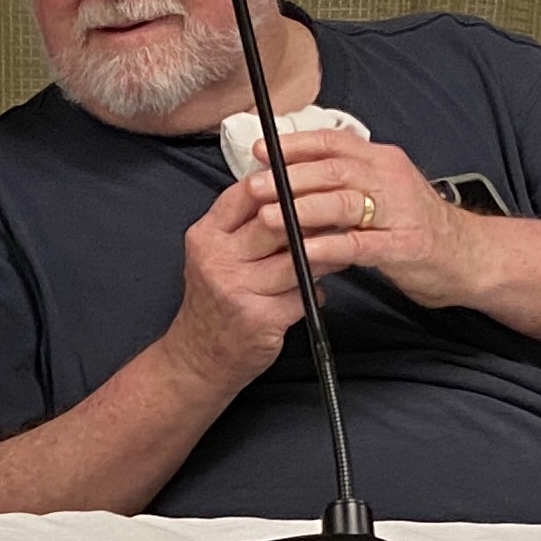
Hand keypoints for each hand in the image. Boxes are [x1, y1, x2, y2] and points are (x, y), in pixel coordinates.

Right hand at [164, 131, 431, 392]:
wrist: (199, 358)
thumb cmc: (215, 301)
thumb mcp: (214, 255)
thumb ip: (242, 225)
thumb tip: (293, 191)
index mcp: (206, 236)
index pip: (247, 192)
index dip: (283, 183)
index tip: (312, 182)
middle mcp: (217, 259)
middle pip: (275, 220)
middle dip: (312, 214)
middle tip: (341, 209)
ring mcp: (237, 289)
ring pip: (297, 258)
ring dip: (325, 253)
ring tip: (341, 248)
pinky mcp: (260, 318)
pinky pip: (303, 294)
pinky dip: (317, 290)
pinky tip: (317, 289)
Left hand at [235, 131, 485, 307]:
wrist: (469, 256)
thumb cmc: (416, 226)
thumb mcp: (382, 191)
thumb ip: (345, 181)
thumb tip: (291, 175)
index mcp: (382, 161)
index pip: (333, 143)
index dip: (294, 145)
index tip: (260, 150)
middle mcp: (390, 179)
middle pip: (333, 169)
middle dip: (288, 177)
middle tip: (254, 186)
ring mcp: (399, 212)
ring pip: (344, 202)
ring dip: (302, 208)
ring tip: (269, 217)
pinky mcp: (404, 246)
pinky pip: (360, 243)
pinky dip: (329, 245)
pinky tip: (304, 251)